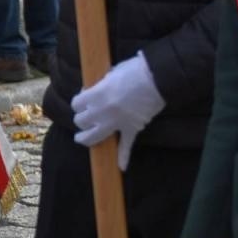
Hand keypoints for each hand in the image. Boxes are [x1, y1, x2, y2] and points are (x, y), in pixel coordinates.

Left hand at [71, 52, 164, 170]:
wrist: (161, 77)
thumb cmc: (137, 69)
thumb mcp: (113, 72)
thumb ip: (103, 83)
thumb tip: (98, 88)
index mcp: (97, 95)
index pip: (76, 103)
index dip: (79, 100)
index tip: (85, 97)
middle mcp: (102, 111)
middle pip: (81, 120)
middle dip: (83, 116)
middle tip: (88, 113)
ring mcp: (117, 123)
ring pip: (92, 137)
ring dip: (85, 137)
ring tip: (83, 136)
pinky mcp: (132, 129)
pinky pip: (126, 146)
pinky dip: (124, 157)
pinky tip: (121, 167)